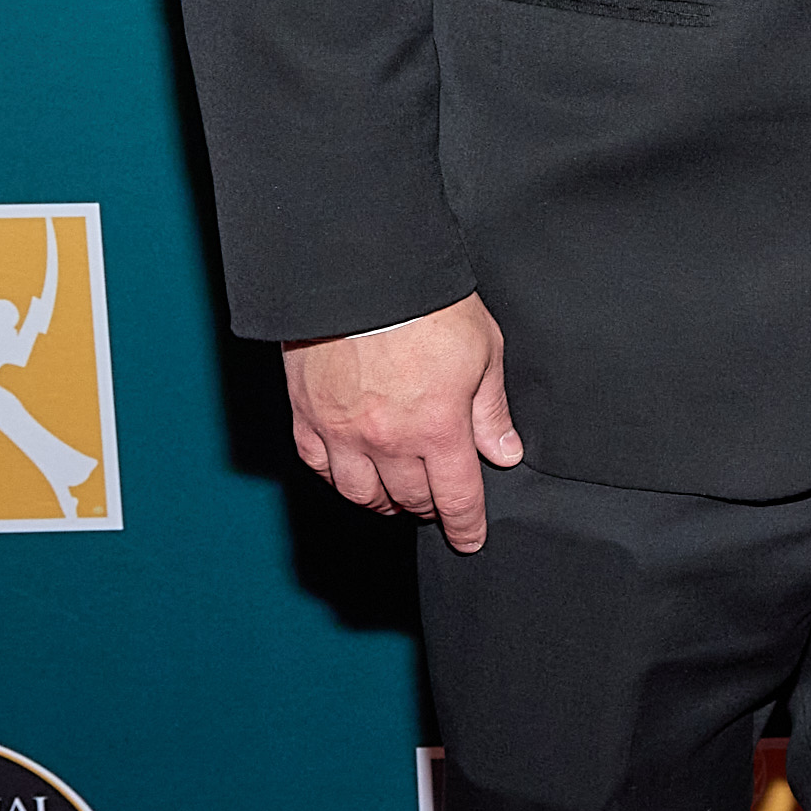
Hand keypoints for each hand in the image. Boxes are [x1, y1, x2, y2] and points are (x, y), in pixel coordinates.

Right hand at [283, 297, 520, 554]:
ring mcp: (343, 432)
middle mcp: (389, 440)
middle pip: (411, 499)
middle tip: (436, 502)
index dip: (465, 526)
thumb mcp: (482, 351)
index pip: (456, 498)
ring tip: (395, 494)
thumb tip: (503, 451)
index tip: (469, 539)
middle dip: (429, 508)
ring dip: (384, 502)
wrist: (360, 272)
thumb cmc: (425, 303)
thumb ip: (490, 410)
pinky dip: (337, 477)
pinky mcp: (307, 415)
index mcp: (438, 428)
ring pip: (361, 494)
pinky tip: (350, 472)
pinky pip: (319, 466)